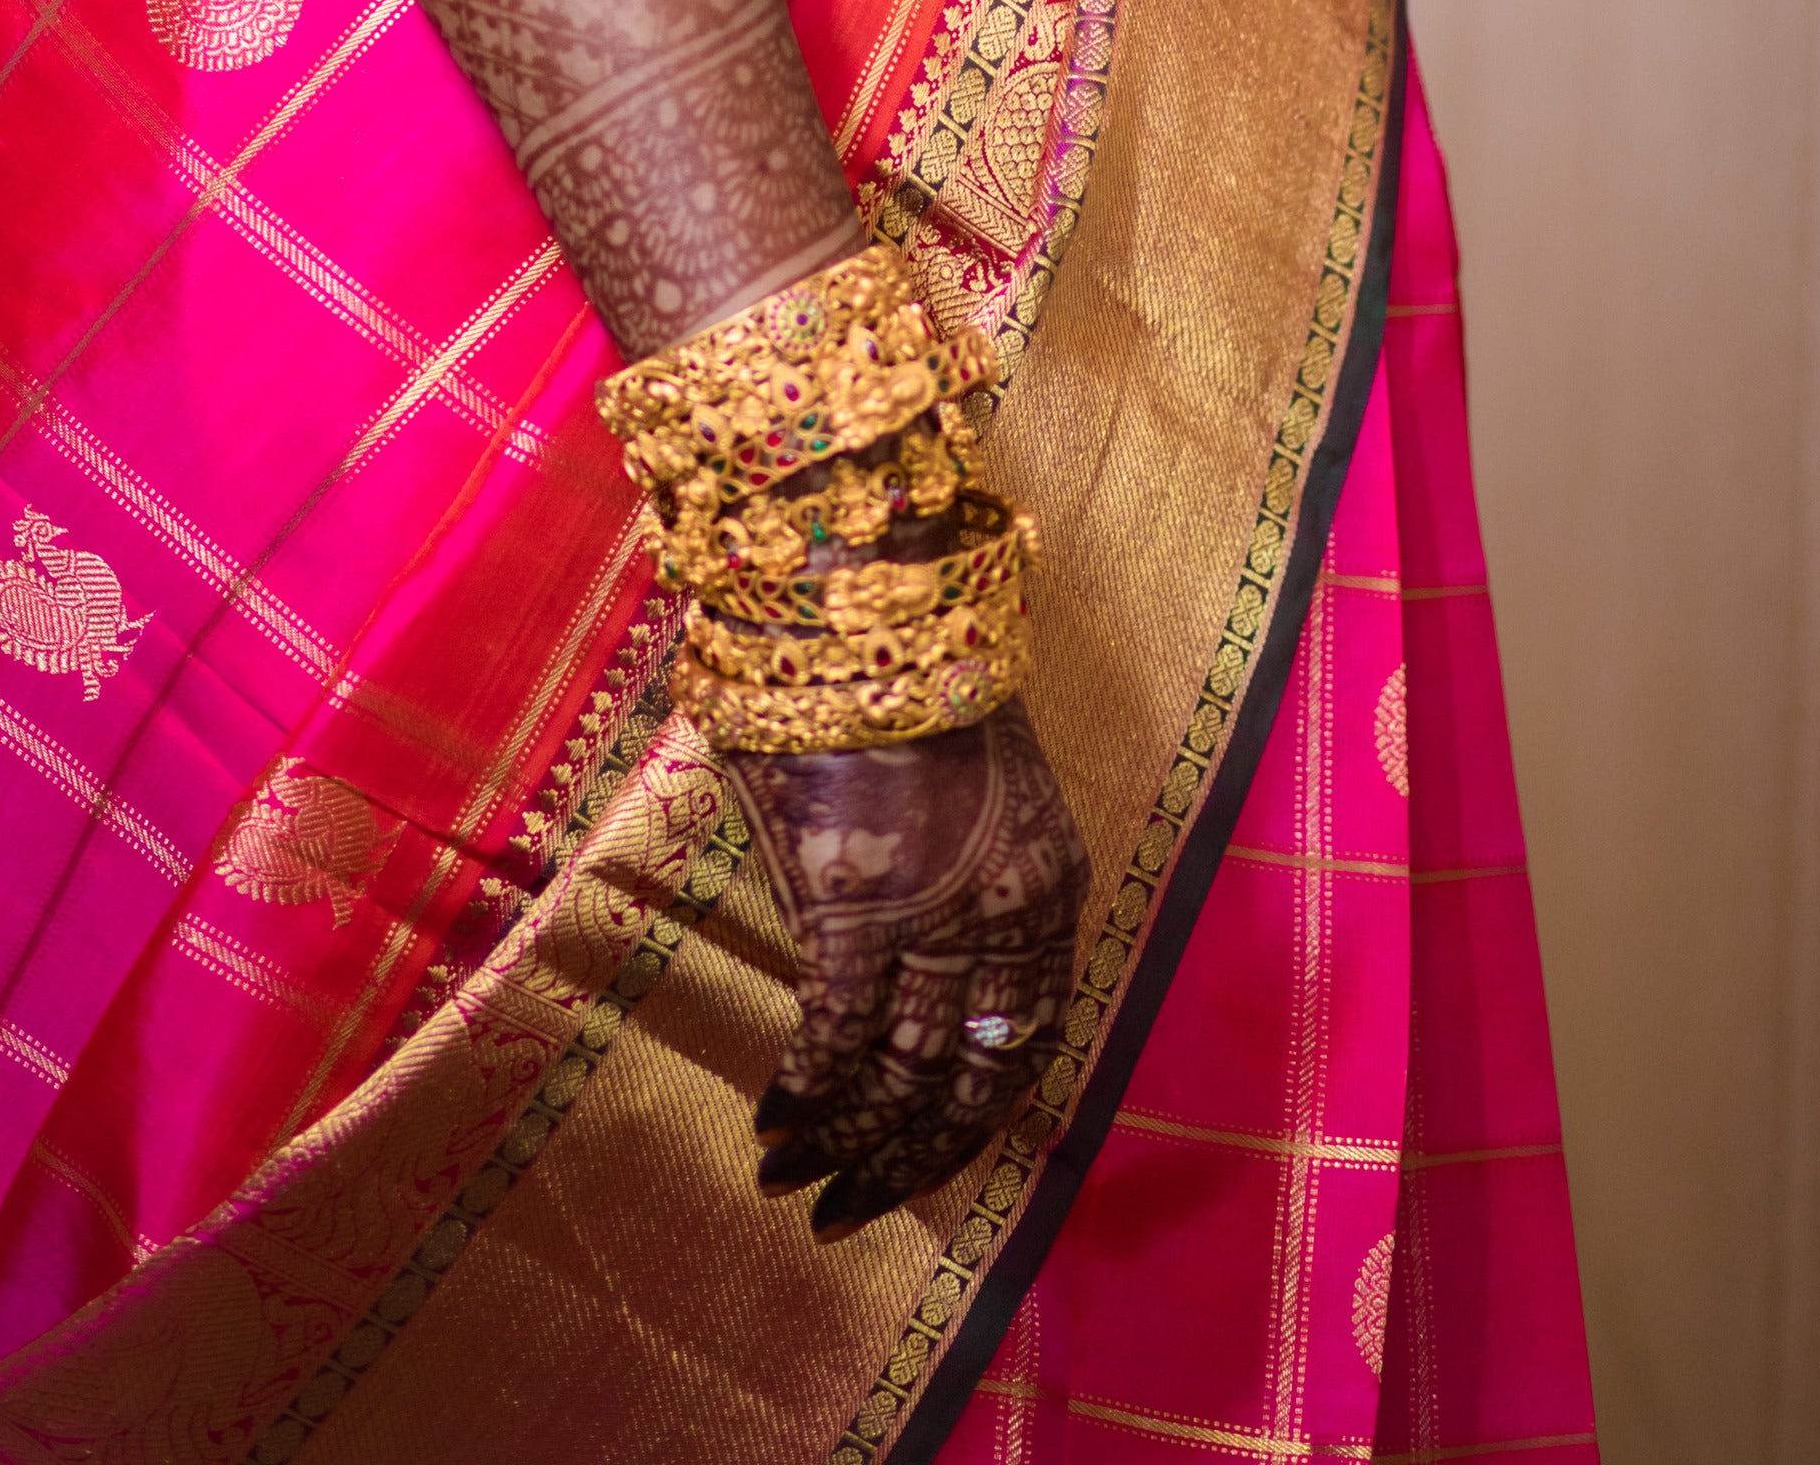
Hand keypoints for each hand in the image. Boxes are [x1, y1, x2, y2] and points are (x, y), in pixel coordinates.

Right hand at [733, 707, 1088, 1236]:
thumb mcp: (979, 796)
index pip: (1032, 1042)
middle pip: (971, 1083)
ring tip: (790, 1181)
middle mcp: (1006, 918)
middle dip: (905, 1160)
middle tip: (849, 1210)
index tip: (926, 1157)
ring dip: (843, 1144)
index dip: (978, 1118)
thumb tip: (914, 977)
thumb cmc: (911, 684)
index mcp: (1049, 888)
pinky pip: (832, 1038)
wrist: (867, 609)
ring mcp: (931, 919)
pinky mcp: (851, 911)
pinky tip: (770, 1125)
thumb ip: (964, 887)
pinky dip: (802, 1093)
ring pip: (900, 1076)